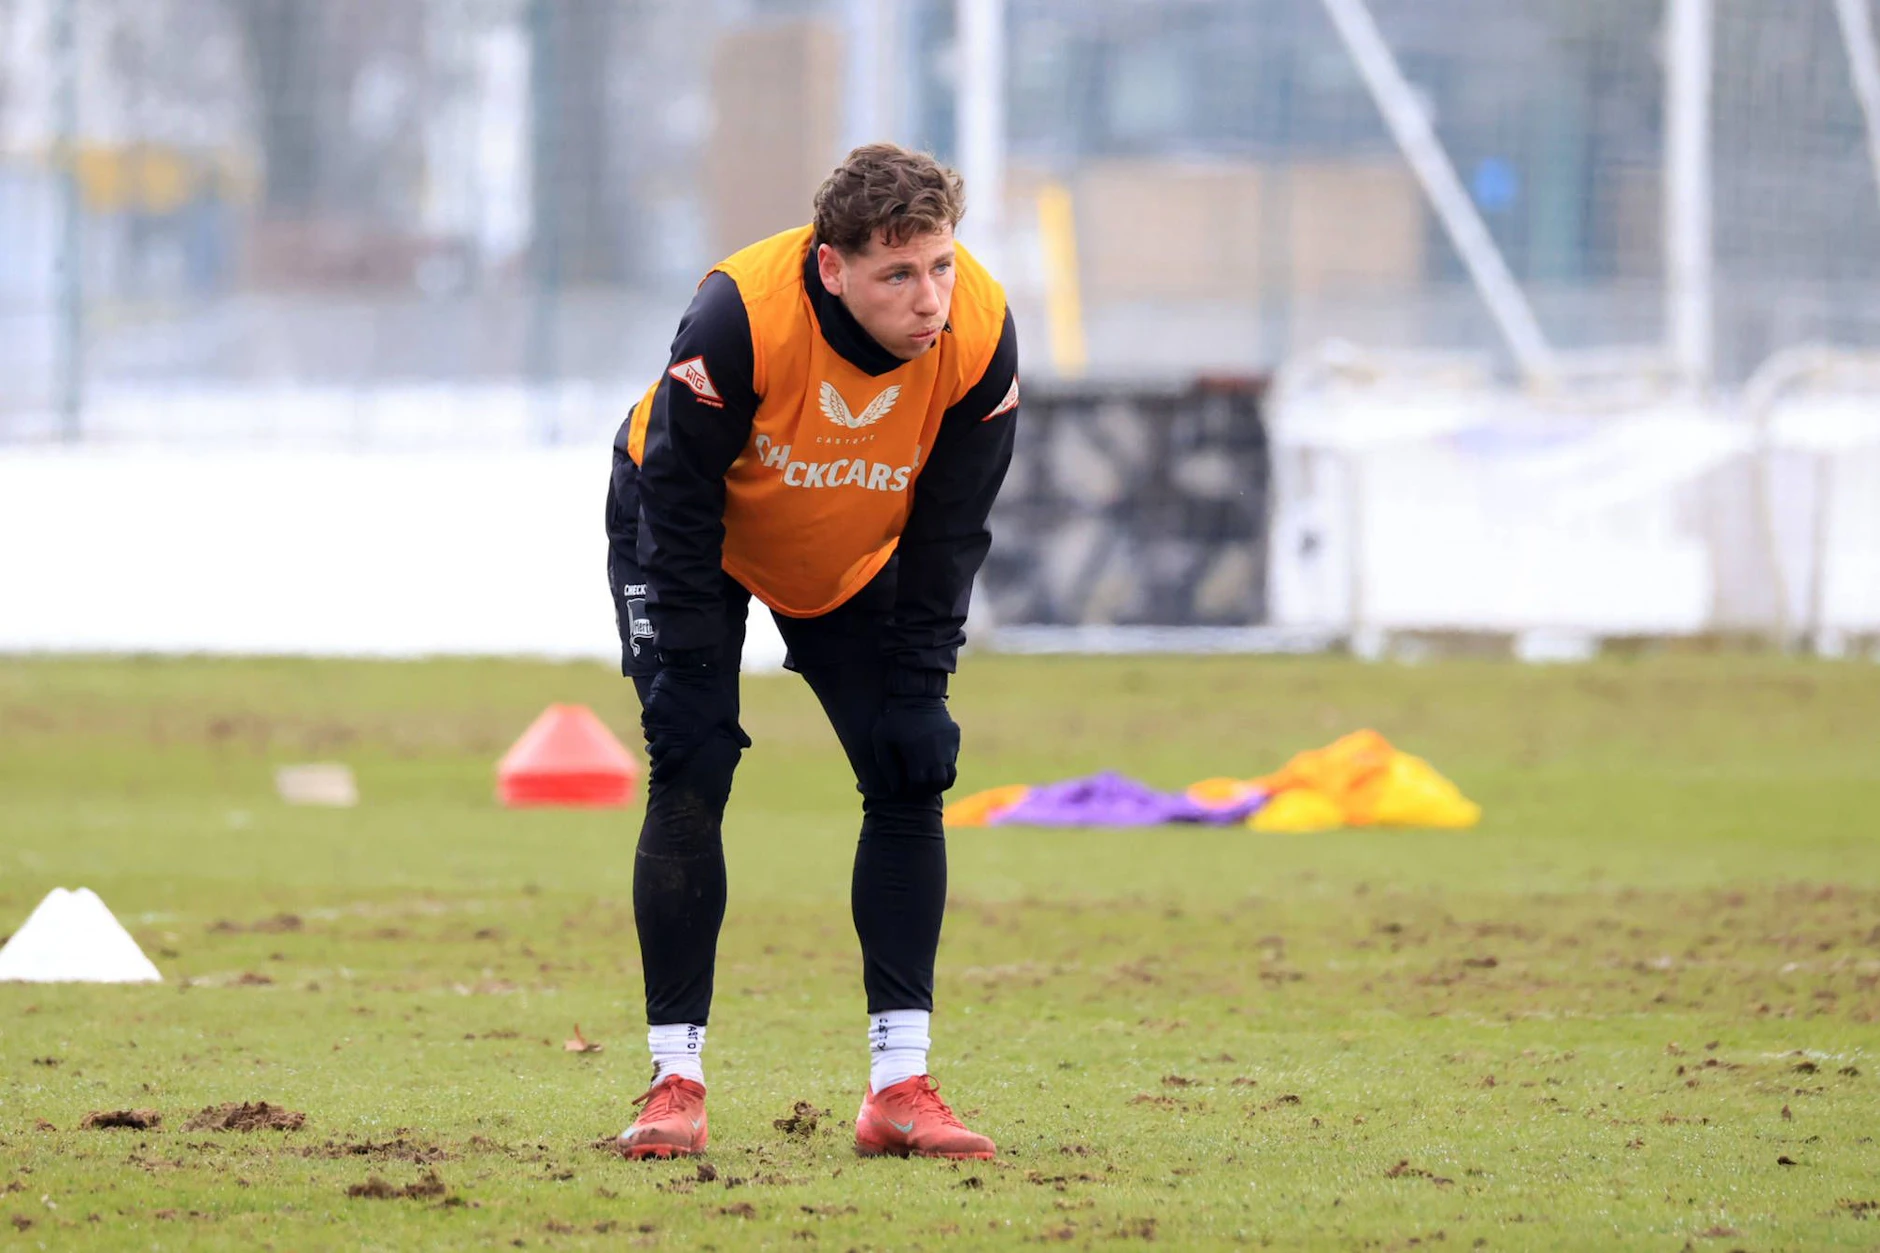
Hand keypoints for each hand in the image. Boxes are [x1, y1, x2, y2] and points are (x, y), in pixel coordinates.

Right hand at [641, 663, 747, 778]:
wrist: (692, 668)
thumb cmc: (713, 693)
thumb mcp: (726, 713)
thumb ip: (734, 732)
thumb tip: (746, 745)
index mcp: (689, 739)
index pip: (671, 763)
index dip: (664, 771)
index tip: (661, 775)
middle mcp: (670, 732)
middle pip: (657, 752)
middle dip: (659, 754)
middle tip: (661, 754)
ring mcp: (659, 720)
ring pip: (650, 736)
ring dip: (655, 737)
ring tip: (661, 735)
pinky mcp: (651, 707)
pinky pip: (647, 720)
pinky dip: (651, 722)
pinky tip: (659, 719)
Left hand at [873, 689, 960, 796]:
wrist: (915, 692)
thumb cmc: (893, 717)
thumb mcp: (881, 739)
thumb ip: (886, 766)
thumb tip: (895, 788)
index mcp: (918, 755)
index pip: (920, 785)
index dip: (912, 788)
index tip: (905, 784)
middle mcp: (937, 753)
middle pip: (939, 783)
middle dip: (928, 787)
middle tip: (918, 783)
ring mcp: (949, 745)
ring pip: (951, 774)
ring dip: (939, 779)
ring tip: (927, 775)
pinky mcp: (955, 736)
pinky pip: (953, 757)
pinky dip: (945, 763)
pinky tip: (932, 756)